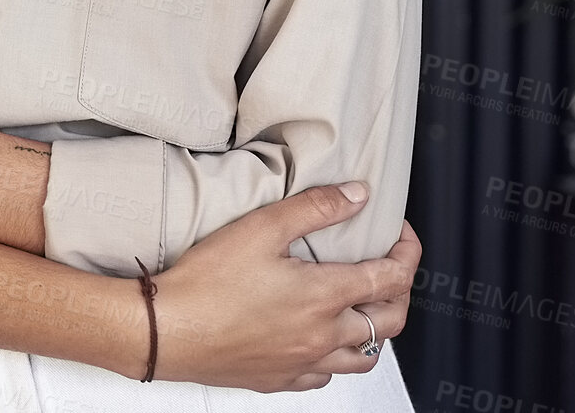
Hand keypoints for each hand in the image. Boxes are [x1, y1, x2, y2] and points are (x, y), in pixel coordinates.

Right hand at [142, 186, 419, 392]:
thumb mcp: (262, 227)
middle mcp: (322, 336)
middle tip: (393, 267)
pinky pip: (328, 376)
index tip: (402, 235)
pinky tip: (323, 339)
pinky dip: (338, 356)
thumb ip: (315, 208)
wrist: (169, 330)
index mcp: (323, 297)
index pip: (389, 278)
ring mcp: (303, 362)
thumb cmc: (208, 282)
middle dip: (401, 291)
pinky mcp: (280, 379)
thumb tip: (357, 196)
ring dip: (376, 329)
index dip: (406, 253)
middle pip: (389, 321)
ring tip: (365, 305)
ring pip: (365, 357)